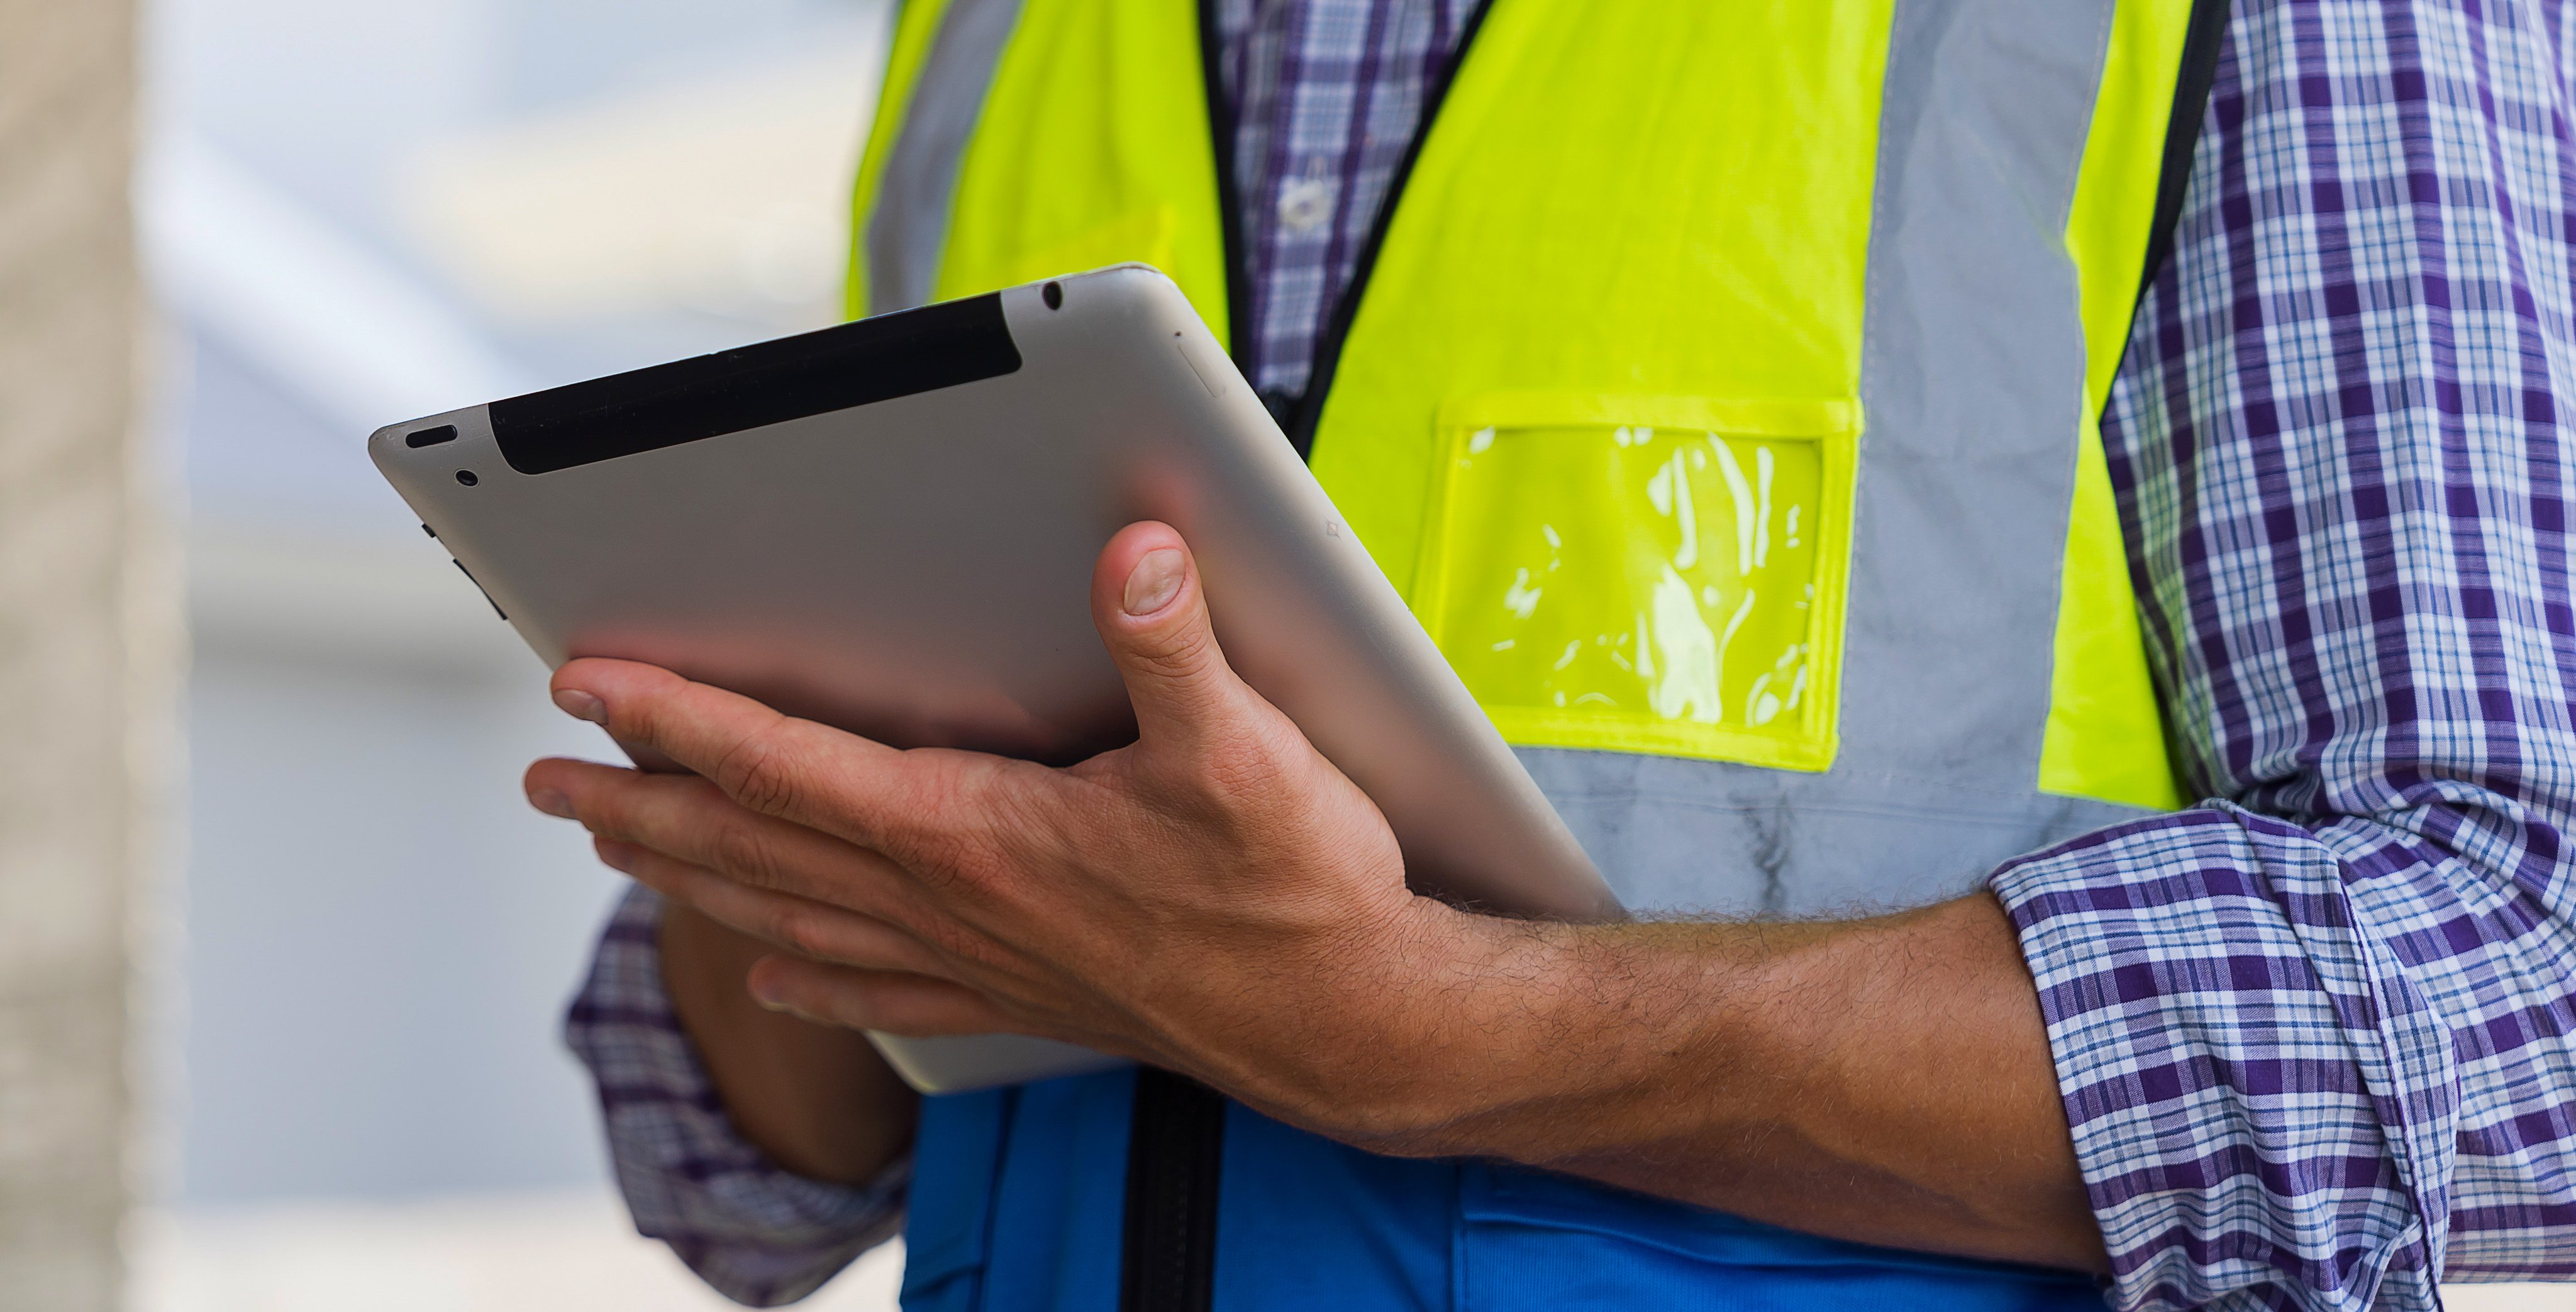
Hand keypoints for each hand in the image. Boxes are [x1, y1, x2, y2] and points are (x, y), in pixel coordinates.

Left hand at [526, 522, 2102, 1268]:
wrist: (1354, 1026)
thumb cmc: (1299, 894)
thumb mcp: (1248, 751)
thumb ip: (1177, 642)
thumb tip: (1129, 544)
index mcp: (979, 834)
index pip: (791, 765)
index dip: (681, 718)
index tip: (586, 680)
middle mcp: (953, 903)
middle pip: (757, 846)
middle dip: (641, 803)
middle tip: (543, 780)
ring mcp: (978, 960)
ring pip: (793, 913)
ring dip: (691, 876)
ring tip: (617, 850)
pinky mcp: (1019, 995)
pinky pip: (873, 985)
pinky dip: (801, 968)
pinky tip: (768, 967)